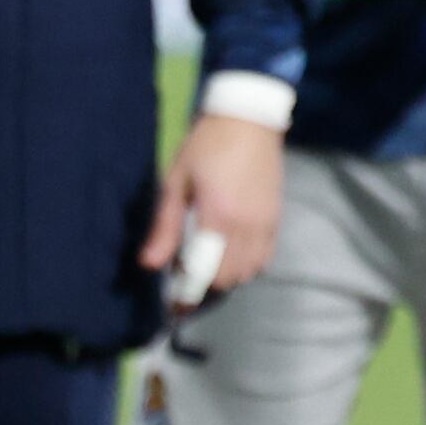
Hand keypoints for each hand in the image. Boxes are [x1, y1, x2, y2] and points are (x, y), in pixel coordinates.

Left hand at [140, 111, 285, 309]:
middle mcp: (247, 226)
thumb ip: (164, 227)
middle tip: (184, 274)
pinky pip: (266, 257)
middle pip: (229, 278)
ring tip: (206, 262)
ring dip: (227, 276)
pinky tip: (230, 252)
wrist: (248, 119)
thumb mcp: (176, 182)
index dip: (189, 294)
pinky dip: (248, 265)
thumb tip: (148, 265)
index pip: (206, 273)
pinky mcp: (276, 218)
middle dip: (205, 285)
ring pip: (250, 271)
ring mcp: (266, 223)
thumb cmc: (205, 146)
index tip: (174, 305)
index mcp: (218, 217)